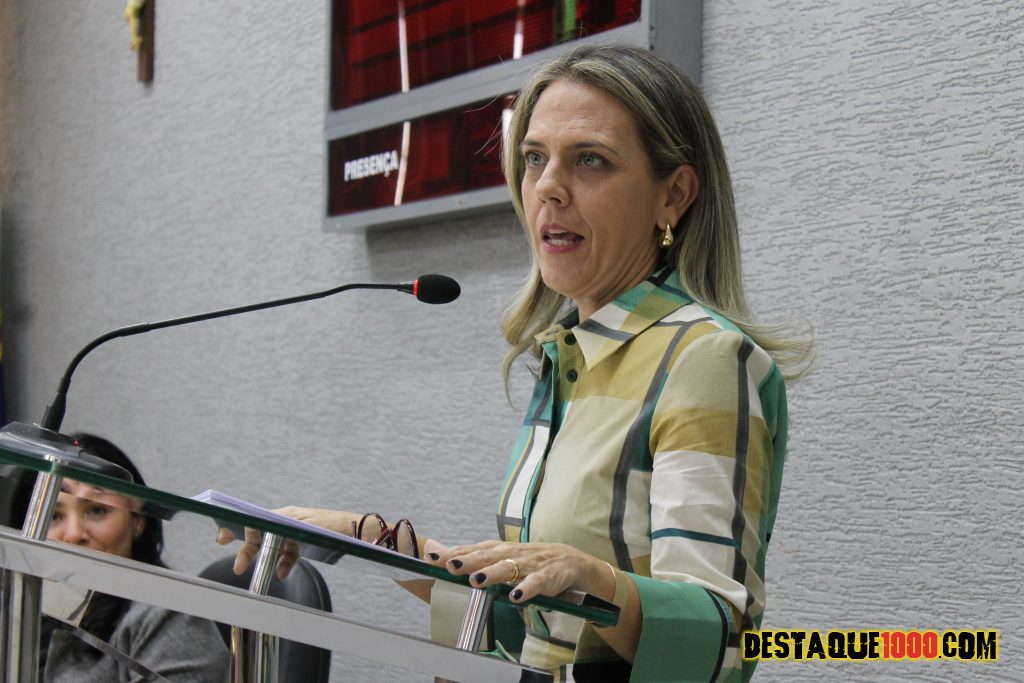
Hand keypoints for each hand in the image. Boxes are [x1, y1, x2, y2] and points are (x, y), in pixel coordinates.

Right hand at [216, 507, 360, 578]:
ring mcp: (295, 533)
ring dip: (262, 559)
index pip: (255, 519)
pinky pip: (288, 554)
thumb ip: (281, 527)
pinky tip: (281, 574)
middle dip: (247, 549)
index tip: (222, 537)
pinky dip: (283, 564)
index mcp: (285, 514)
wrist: (358, 533)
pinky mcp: (304, 543)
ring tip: (251, 571)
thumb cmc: (334, 526)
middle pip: (261, 535)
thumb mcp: (304, 527)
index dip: (238, 527)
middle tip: (237, 566)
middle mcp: (288, 521)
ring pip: (272, 546)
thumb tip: (259, 526)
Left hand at [421, 539, 612, 604]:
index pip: (470, 550)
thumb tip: (432, 549)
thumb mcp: (495, 554)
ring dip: (492, 573)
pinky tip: (516, 597)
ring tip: (477, 580)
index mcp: (496, 550)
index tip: (431, 557)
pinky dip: (526, 590)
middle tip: (451, 566)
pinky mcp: (546, 577)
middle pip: (486, 556)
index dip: (451, 554)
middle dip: (468, 561)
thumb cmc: (526, 559)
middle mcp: (510, 554)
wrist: (569, 560)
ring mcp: (528, 565)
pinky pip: (535, 584)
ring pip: (508, 568)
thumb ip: (466, 555)